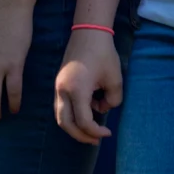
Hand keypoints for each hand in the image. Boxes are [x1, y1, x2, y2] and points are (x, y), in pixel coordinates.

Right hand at [55, 30, 121, 145]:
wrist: (88, 32)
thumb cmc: (103, 54)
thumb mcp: (115, 79)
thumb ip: (112, 100)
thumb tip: (102, 108)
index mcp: (76, 90)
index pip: (83, 121)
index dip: (95, 132)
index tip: (108, 133)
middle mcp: (62, 90)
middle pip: (65, 124)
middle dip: (81, 135)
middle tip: (95, 141)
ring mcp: (58, 86)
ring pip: (60, 116)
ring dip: (75, 126)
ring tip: (91, 131)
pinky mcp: (59, 83)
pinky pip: (62, 106)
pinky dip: (72, 114)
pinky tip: (88, 111)